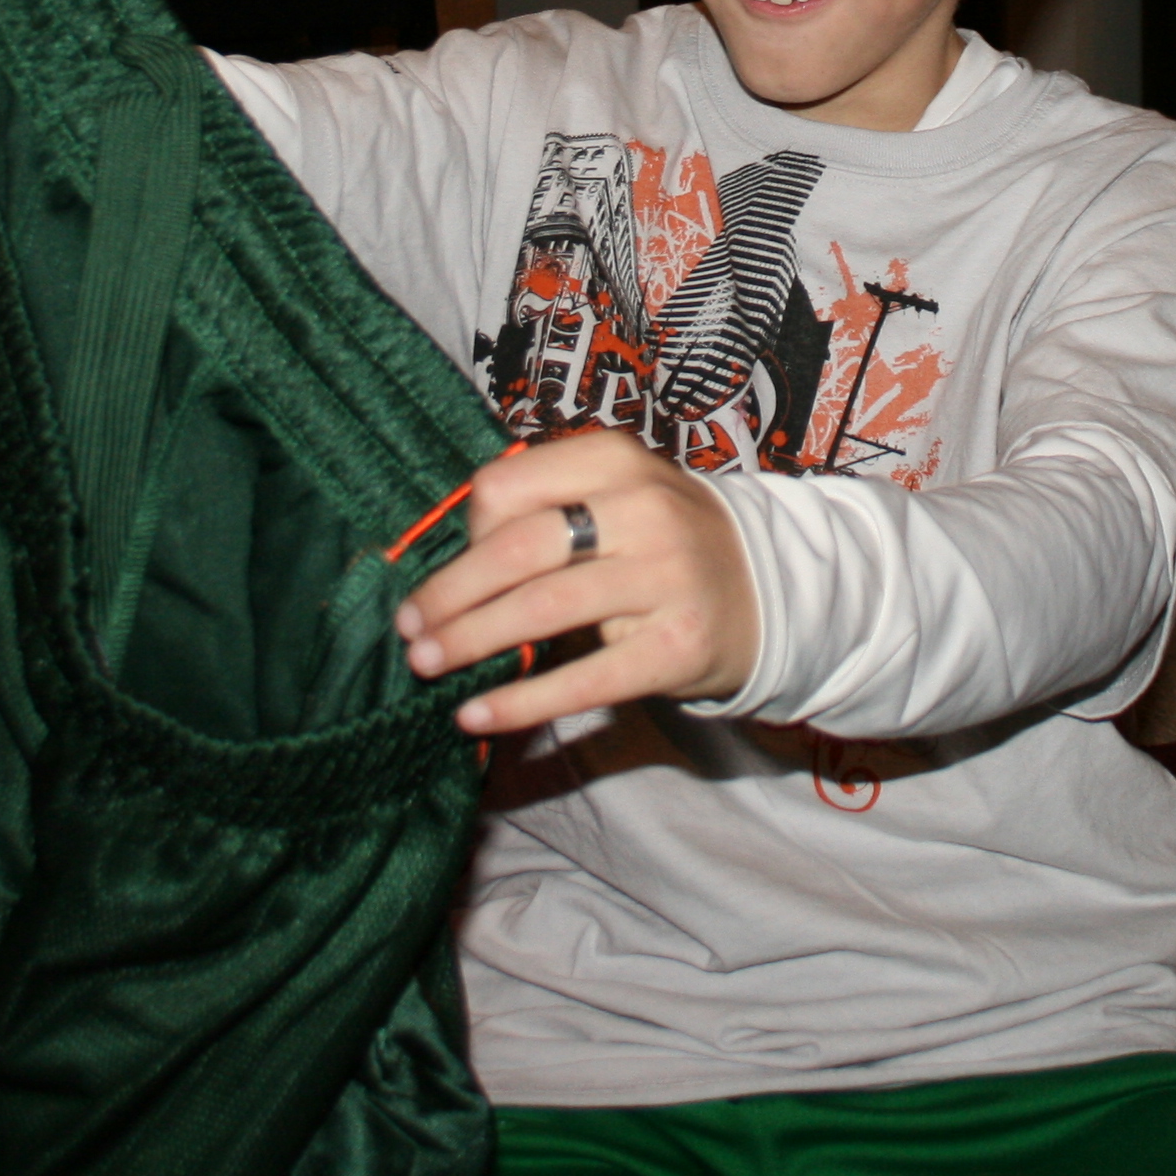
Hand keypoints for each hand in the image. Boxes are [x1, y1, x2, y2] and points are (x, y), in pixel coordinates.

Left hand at [394, 430, 758, 737]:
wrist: (767, 590)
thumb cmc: (662, 543)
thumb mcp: (614, 498)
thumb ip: (543, 510)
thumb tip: (448, 562)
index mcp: (615, 460)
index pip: (507, 486)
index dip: (465, 532)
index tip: (449, 571)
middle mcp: (644, 509)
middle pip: (518, 547)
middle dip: (451, 593)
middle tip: (409, 628)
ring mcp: (667, 576)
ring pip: (543, 607)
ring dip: (472, 641)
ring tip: (427, 664)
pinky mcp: (679, 644)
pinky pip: (585, 678)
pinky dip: (521, 701)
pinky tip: (476, 714)